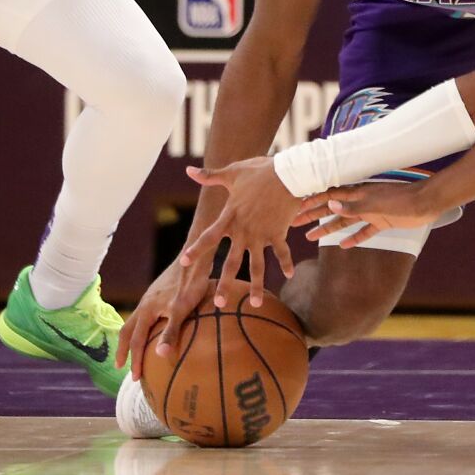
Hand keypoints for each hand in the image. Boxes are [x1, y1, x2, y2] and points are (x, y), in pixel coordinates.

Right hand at [115, 259, 209, 380]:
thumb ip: (170, 332)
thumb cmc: (190, 283)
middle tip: (120, 366)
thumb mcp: (181, 310)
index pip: (136, 341)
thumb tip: (160, 356)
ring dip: (131, 338)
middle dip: (123, 349)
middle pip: (127, 331)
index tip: (135, 378)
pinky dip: (142, 327)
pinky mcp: (159, 293)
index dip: (135, 361)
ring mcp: (150, 298)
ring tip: (133, 349)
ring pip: (134, 321)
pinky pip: (144, 315)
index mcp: (146, 311)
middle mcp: (144, 304)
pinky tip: (154, 329)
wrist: (193, 256)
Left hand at [175, 157, 299, 308]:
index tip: (184, 263)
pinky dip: (286, 263)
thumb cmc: (260, 170)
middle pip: (232, 262)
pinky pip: (282, 252)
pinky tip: (290, 276)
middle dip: (225, 283)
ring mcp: (262, 234)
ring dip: (257, 285)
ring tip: (254, 304)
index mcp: (231, 216)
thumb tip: (188, 170)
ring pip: (257, 265)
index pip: (209, 237)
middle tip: (218, 304)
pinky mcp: (279, 232)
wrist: (288, 172)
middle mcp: (244, 230)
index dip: (197, 250)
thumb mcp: (233, 172)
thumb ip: (210, 175)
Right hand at [298, 179, 446, 248]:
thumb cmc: (403, 201)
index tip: (296, 207)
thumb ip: (354, 207)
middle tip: (294, 222)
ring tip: (310, 238)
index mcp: (359, 193)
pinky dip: (353, 238)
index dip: (313, 201)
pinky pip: (363, 231)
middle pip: (332, 209)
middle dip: (313, 215)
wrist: (427, 203)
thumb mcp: (377, 205)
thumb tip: (331, 204)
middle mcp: (362, 201)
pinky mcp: (382, 222)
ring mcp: (371, 212)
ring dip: (328, 229)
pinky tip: (342, 246)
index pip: (330, 195)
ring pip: (344, 222)